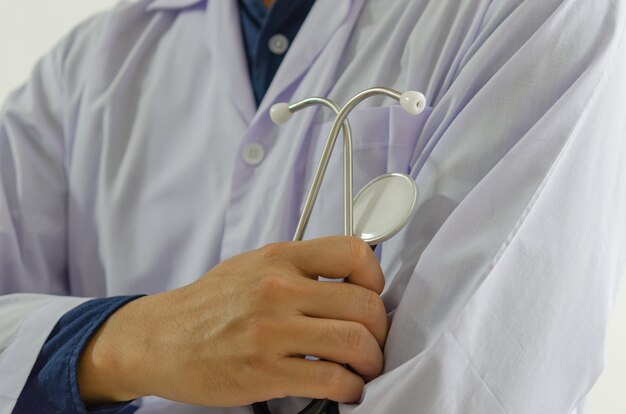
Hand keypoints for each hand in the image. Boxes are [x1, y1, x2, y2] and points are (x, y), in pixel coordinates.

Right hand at [78, 236, 387, 406]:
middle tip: (372, 343)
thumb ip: (299, 267)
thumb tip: (350, 278)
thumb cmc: (209, 304)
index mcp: (280, 258)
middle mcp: (278, 288)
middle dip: (380, 331)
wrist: (161, 338)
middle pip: (365, 305)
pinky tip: (344, 389)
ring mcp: (272, 330)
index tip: (372, 296)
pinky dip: (350, 389)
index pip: (354, 253)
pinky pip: (332, 380)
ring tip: (361, 369)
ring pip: (356, 343)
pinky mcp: (265, 371)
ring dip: (370, 362)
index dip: (375, 278)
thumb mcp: (252, 266)